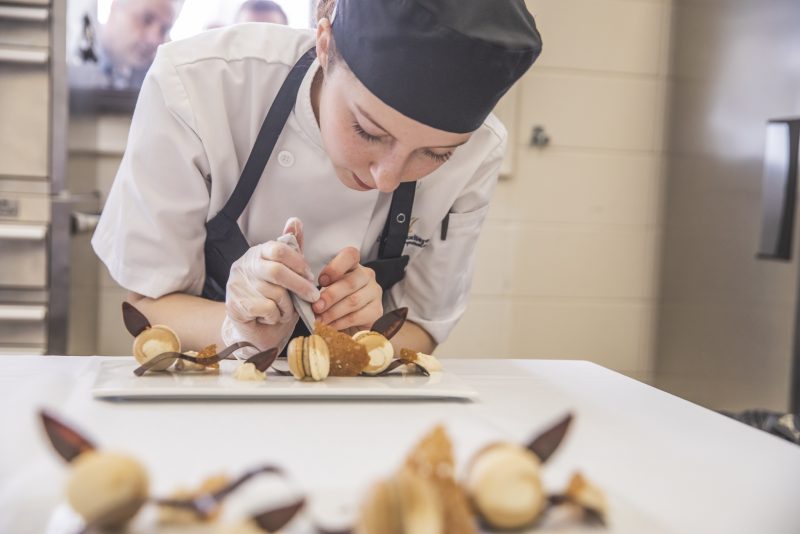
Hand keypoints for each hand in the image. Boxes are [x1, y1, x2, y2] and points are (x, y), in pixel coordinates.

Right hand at [223, 218, 318, 349]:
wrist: (255, 330)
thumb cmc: (274, 299)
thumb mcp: (287, 273)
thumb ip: (292, 249)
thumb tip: (295, 221)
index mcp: (257, 253)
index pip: (278, 249)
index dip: (298, 262)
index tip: (309, 275)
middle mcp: (243, 265)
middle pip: (278, 271)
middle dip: (300, 286)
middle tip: (312, 296)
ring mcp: (236, 285)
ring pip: (275, 293)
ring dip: (288, 307)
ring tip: (285, 311)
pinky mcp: (234, 305)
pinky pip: (268, 309)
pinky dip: (276, 316)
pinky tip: (272, 318)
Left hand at [313, 247, 382, 330]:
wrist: (350, 323)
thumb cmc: (335, 301)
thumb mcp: (327, 288)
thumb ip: (320, 286)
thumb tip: (307, 293)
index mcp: (353, 264)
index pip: (350, 256)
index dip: (335, 268)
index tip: (321, 281)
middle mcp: (367, 276)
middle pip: (350, 282)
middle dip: (330, 296)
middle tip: (316, 307)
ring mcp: (374, 293)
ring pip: (353, 301)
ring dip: (333, 312)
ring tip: (319, 320)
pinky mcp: (377, 311)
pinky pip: (357, 316)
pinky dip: (340, 323)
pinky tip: (329, 326)